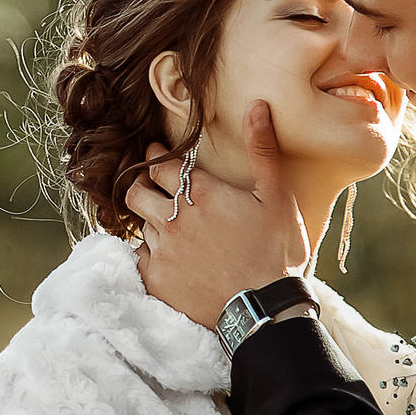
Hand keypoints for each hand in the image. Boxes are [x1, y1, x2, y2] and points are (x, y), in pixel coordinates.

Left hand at [122, 101, 311, 326]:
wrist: (265, 308)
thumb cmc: (277, 251)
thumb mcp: (277, 196)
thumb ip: (262, 149)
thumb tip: (256, 106)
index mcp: (201, 193)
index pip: (161, 166)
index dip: (156, 158)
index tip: (156, 153)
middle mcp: (174, 218)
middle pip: (137, 191)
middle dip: (142, 184)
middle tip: (151, 185)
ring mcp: (162, 249)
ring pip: (141, 225)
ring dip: (151, 220)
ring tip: (167, 224)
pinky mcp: (155, 278)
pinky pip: (140, 256)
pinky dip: (149, 252)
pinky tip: (166, 255)